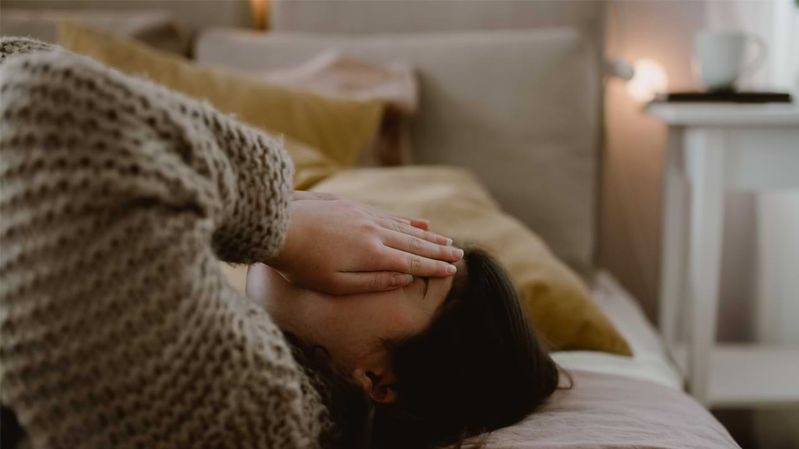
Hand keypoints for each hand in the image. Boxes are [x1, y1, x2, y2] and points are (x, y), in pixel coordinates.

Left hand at [266, 195, 462, 294]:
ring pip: (404, 226)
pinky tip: (418, 220)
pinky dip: (407, 218)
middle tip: (460, 254)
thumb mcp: (334, 283)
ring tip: (446, 239)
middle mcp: (373, 231)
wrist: (276, 225)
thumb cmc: (300, 263)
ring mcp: (363, 215)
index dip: (434, 266)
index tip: (453, 270)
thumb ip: (372, 281)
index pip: (412, 261)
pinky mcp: (352, 205)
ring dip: (427, 234)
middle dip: (438, 249)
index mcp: (371, 253)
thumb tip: (404, 278)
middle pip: (414, 242)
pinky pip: (388, 213)